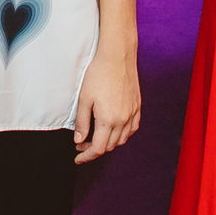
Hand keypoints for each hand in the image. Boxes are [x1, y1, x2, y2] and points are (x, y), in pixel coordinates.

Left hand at [73, 48, 140, 163]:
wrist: (117, 57)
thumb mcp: (84, 99)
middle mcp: (123, 120)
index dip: (86, 157)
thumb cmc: (98, 75)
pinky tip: (114, 129)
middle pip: (110, 146)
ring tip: (96, 137)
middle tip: (81, 144)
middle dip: (94, 149)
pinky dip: (123, 134)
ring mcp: (132, 113)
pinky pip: (132, 128)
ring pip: (122, 139)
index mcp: (108, 120)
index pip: (98, 148)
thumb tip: (79, 141)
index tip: (78, 158)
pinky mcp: (137, 106)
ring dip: (109, 143)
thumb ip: (82, 122)